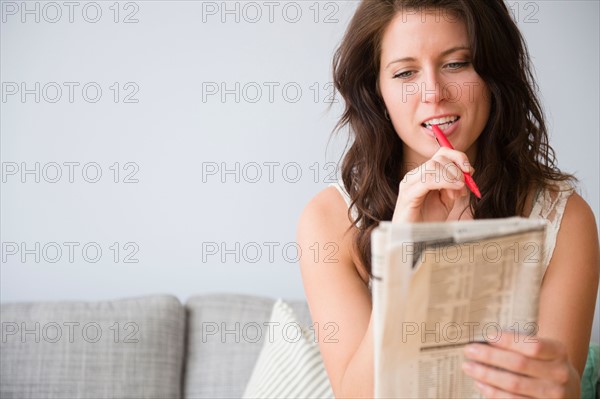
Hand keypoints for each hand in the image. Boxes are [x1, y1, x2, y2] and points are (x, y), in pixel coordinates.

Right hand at [392, 147, 472, 222]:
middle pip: (439, 159)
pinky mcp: (408, 195)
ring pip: (433, 166)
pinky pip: (427, 180)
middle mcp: (413, 176)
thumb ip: (454, 186)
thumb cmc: (427, 221)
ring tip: (457, 193)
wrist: (413, 240)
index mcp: (422, 175)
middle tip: (464, 186)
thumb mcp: (445, 201)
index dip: (458, 157)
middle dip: (457, 170)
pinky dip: (445, 182)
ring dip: (452, 177)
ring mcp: (409, 184)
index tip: (470, 170)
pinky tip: (453, 193)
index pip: (441, 154)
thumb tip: (466, 174)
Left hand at [462, 331, 580, 397]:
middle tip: (469, 350)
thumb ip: (520, 345)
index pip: (533, 345)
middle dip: (490, 356)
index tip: (488, 336)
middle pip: (520, 364)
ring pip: (514, 384)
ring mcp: (553, 394)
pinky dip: (494, 392)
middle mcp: (559, 374)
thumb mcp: (543, 350)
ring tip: (469, 367)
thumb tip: (485, 341)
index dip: (509, 340)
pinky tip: (480, 384)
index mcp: (558, 352)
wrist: (568, 389)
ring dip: (487, 375)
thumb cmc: (545, 364)